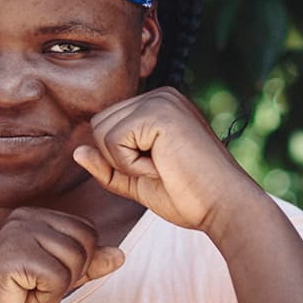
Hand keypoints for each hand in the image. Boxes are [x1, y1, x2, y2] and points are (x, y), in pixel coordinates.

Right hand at [0, 207, 125, 302]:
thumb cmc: (16, 302)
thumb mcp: (59, 281)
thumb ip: (87, 266)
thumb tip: (120, 255)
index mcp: (36, 216)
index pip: (88, 231)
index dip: (77, 263)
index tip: (44, 276)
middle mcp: (26, 216)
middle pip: (86, 243)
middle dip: (70, 274)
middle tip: (36, 285)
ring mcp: (18, 232)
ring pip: (74, 260)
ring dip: (57, 287)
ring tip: (27, 289)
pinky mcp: (13, 254)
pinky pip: (58, 277)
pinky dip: (46, 296)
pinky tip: (21, 295)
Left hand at [71, 87, 260, 232]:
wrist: (225, 207)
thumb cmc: (188, 197)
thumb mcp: (138, 181)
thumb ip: (107, 167)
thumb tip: (77, 152)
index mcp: (158, 106)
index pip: (106, 127)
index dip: (120, 160)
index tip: (159, 169)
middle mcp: (160, 95)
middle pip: (99, 125)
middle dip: (119, 160)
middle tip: (160, 170)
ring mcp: (161, 100)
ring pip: (102, 133)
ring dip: (126, 163)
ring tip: (163, 167)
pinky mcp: (159, 112)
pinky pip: (113, 141)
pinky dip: (131, 164)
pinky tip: (163, 166)